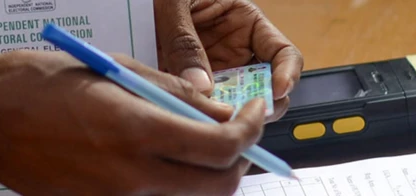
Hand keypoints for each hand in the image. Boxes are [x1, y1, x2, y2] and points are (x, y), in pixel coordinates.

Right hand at [0, 51, 266, 194]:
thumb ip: (175, 94)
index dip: (250, 131)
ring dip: (205, 172)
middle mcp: (131, 175)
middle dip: (238, 159)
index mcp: (136, 130)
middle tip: (233, 130)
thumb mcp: (114, 71)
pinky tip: (153, 154)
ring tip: (192, 138)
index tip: (255, 113)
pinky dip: (169, 181)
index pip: (221, 147)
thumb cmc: (39, 82)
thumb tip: (219, 110)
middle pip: (217, 185)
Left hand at [154, 0, 302, 121]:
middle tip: (238, 115)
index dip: (287, 75)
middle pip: (262, 89)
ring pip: (231, 104)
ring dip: (223, 114)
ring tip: (207, 117)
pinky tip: (185, 114)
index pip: (284, 54)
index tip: (277, 92)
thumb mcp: (174, 4)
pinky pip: (199, 107)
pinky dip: (196, 115)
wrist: (128, 2)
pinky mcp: (188, 87)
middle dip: (255, 105)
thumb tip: (202, 85)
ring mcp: (213, 72)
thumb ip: (185, 40)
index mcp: (246, 24)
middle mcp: (235, 53)